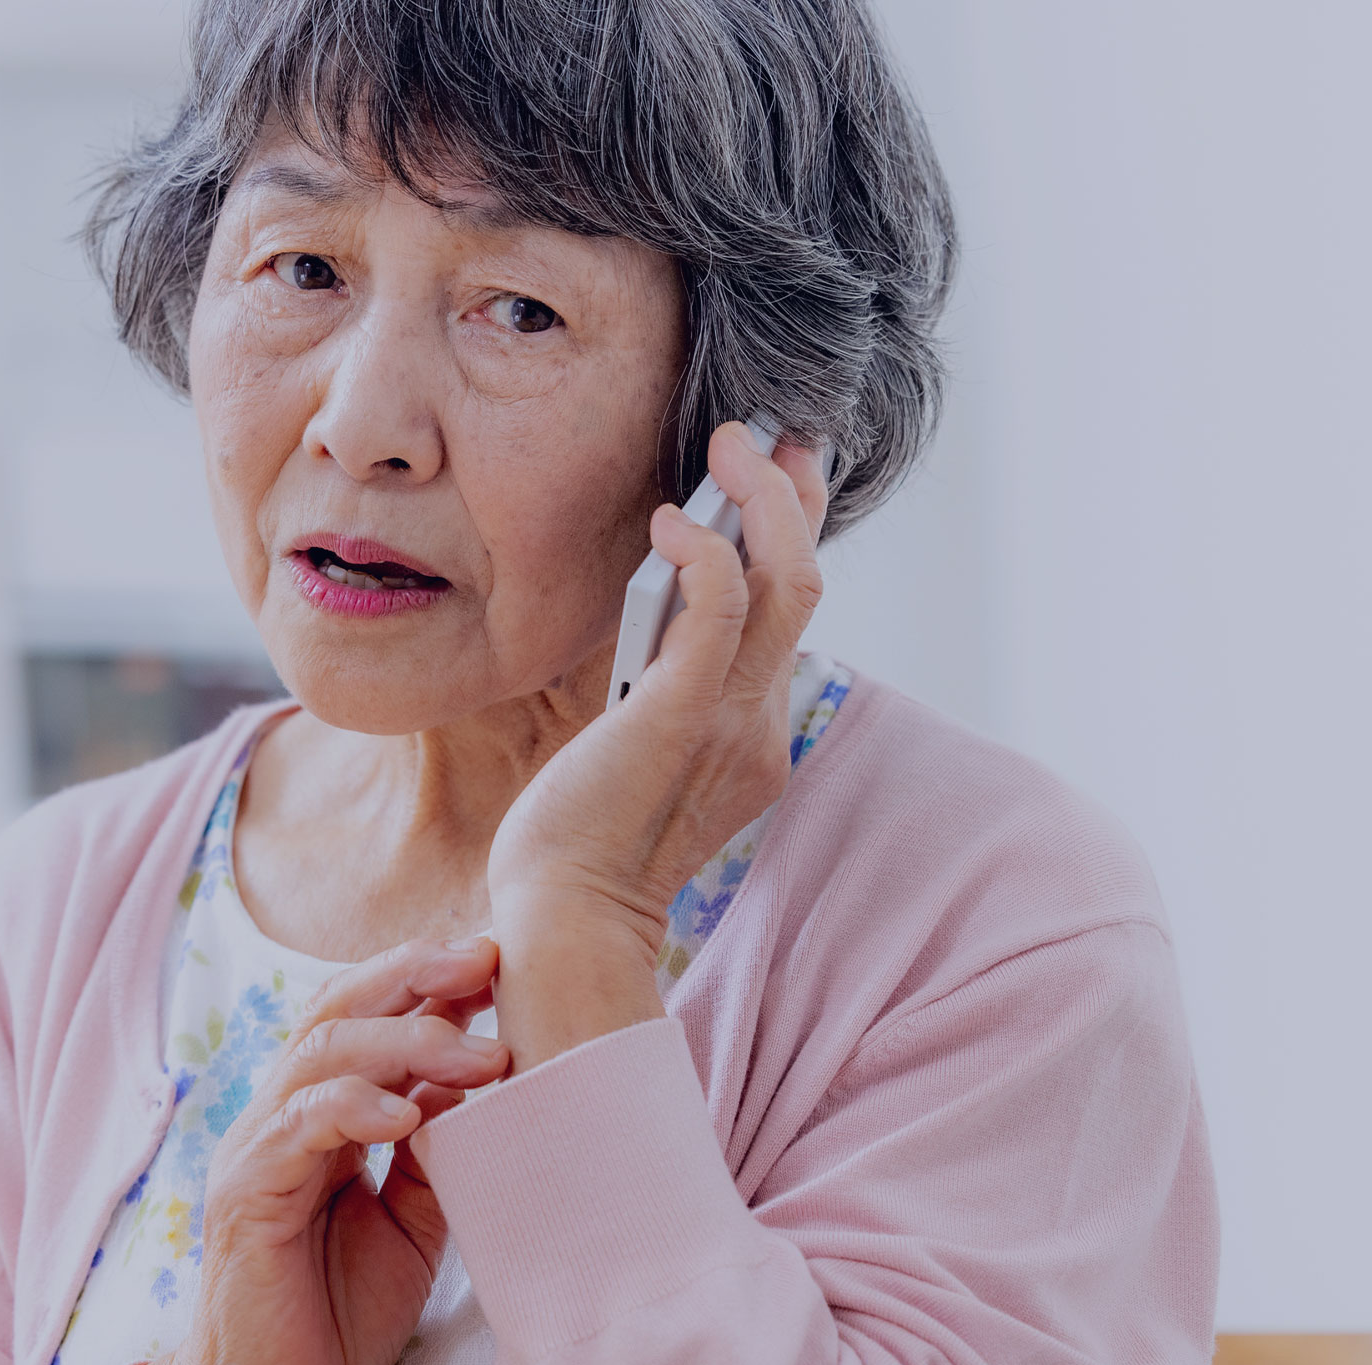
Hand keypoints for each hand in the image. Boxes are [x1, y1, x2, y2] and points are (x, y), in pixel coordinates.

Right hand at [92, 937, 508, 1364]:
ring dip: (407, 1041)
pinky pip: (297, 1127)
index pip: (367, 1018)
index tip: (502, 960)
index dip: (428, 981)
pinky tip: (408, 1113)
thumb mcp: (410, 1223)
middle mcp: (282, 1117)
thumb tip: (488, 1083)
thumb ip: (435, 1153)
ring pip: (321, 1054)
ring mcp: (257, 1150)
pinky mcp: (245, 1195)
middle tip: (489, 960)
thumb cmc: (336, 1317)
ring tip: (480, 1054)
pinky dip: (352, 1106)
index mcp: (321, 1117)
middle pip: (338, 1010)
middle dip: (415, 975)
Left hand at [485, 421, 829, 1060]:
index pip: (786, 619)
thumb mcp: (635, 752)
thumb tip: (660, 620)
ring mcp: (732, 720)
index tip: (776, 478)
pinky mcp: (683, 715)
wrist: (567, 921)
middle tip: (773, 436)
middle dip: (796, 500)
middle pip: (805, 586)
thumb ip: (661, 692)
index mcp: (752, 733)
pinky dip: (705, 550)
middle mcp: (759, 722)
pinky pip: (720, 610)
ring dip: (765, 500)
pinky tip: (671, 520)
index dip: (789, 541)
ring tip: (730, 445)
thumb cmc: (579, 842)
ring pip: (786, 583)